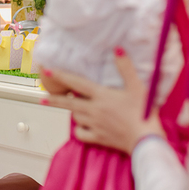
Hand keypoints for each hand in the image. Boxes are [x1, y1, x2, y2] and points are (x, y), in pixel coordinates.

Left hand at [42, 49, 163, 151]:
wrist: (146, 141)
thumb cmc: (143, 113)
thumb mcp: (137, 87)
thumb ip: (126, 67)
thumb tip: (117, 48)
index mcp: (101, 96)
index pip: (76, 83)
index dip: (60, 76)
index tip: (47, 72)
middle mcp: (94, 110)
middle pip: (68, 103)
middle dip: (54, 100)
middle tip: (42, 98)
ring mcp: (94, 125)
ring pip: (75, 117)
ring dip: (73, 111)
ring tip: (75, 107)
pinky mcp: (98, 138)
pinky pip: (81, 134)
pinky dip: (80, 130)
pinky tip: (83, 127)